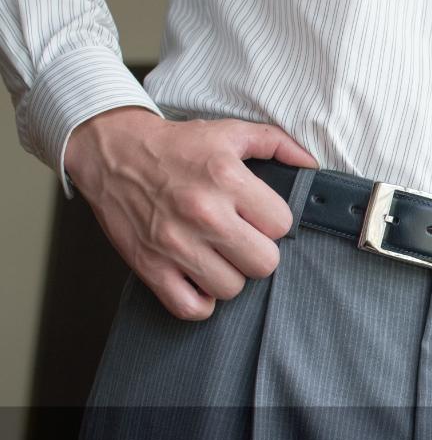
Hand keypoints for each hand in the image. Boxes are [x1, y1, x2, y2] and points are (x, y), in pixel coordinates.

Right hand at [65, 106, 317, 320]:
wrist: (112, 152)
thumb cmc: (176, 145)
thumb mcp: (229, 132)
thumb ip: (276, 143)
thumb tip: (311, 164)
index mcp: (226, 179)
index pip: (281, 225)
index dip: (273, 222)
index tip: (257, 216)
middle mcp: (203, 213)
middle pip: (264, 263)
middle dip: (258, 252)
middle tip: (242, 239)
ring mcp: (175, 244)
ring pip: (232, 288)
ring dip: (230, 276)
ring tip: (218, 256)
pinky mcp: (150, 267)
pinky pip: (191, 308)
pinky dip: (199, 301)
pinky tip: (198, 279)